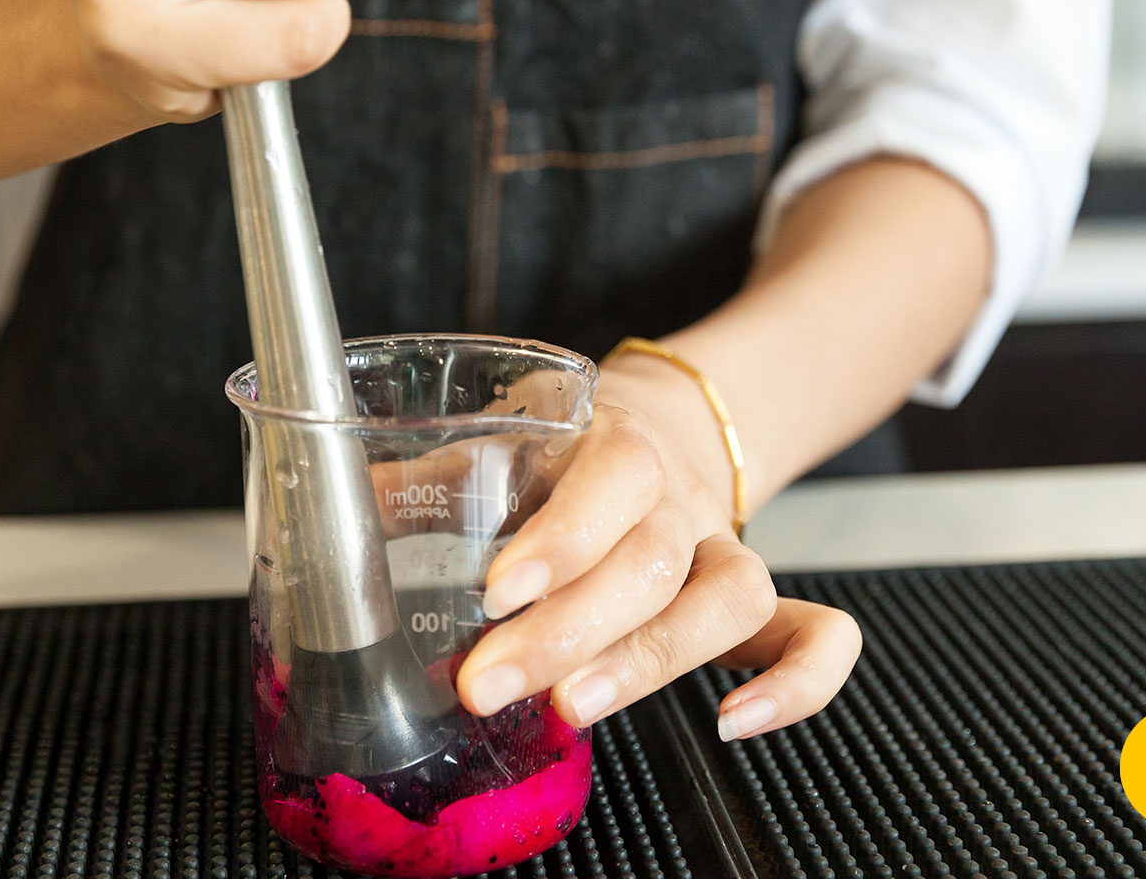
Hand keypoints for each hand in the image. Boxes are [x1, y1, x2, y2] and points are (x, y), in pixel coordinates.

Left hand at [453, 371, 861, 740]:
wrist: (660, 423)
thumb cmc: (557, 447)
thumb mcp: (493, 441)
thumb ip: (425, 479)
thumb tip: (332, 510)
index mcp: (615, 444)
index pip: (610, 480)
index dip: (561, 537)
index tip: (494, 589)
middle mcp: (680, 499)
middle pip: (651, 562)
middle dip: (566, 630)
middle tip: (487, 680)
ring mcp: (724, 550)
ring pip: (727, 600)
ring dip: (650, 662)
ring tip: (570, 708)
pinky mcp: (751, 601)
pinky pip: (813, 634)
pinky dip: (797, 680)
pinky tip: (734, 723)